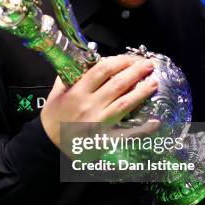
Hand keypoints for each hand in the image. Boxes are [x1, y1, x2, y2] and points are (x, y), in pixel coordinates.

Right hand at [40, 54, 159, 152]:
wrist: (49, 146)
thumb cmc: (53, 118)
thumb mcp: (55, 94)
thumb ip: (67, 77)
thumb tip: (82, 61)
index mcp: (77, 92)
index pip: (102, 70)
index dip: (119, 61)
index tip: (130, 58)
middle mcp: (90, 105)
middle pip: (117, 84)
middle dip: (135, 72)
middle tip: (148, 65)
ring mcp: (99, 123)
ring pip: (124, 104)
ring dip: (141, 92)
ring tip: (154, 83)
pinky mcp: (105, 140)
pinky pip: (126, 135)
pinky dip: (142, 129)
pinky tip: (155, 122)